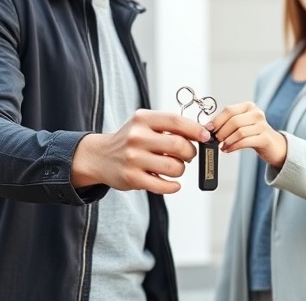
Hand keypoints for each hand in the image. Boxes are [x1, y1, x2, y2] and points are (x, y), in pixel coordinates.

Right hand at [72, 109, 211, 193]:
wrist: (100, 156)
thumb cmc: (130, 139)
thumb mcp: (144, 124)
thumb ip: (169, 127)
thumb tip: (201, 134)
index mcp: (143, 119)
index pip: (176, 121)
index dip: (196, 130)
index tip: (206, 137)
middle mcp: (137, 137)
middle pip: (179, 145)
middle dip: (191, 152)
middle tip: (188, 155)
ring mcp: (134, 158)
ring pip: (174, 167)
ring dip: (181, 169)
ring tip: (175, 167)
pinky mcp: (132, 178)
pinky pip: (163, 185)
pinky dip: (174, 186)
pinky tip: (172, 183)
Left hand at [205, 102, 286, 168]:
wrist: (273, 145)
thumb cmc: (254, 134)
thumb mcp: (242, 124)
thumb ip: (227, 123)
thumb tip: (209, 127)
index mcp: (248, 106)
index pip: (229, 110)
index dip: (217, 120)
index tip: (208, 129)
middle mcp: (256, 113)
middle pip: (234, 121)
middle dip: (221, 132)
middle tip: (214, 140)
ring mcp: (262, 125)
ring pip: (239, 132)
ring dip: (227, 140)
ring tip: (221, 146)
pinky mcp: (265, 138)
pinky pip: (245, 141)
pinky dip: (233, 146)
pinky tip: (227, 149)